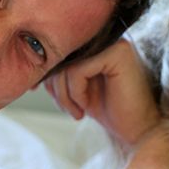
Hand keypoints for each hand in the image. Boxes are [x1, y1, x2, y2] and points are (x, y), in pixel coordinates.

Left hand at [44, 37, 159, 148]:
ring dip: (64, 94)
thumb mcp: (77, 87)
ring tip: (77, 112)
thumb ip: (59, 71)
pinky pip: (78, 70)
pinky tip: (85, 108)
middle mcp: (107, 36)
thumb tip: (29, 60)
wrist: (139, 132)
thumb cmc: (110, 111)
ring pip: (67, 63)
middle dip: (55, 85)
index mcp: (98, 41)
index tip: (36, 90)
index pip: (59, 48)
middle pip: (61, 53)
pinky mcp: (118, 54)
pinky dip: (75, 93)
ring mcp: (115, 42)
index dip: (45, 70)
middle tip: (68, 109)